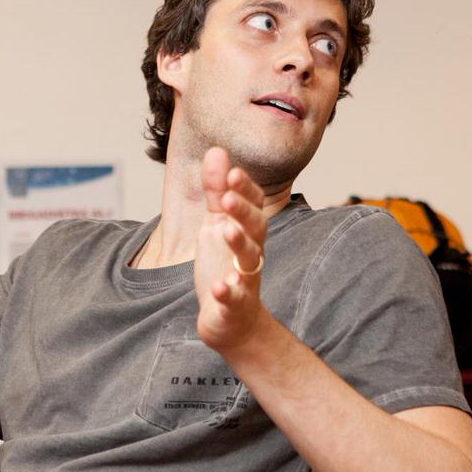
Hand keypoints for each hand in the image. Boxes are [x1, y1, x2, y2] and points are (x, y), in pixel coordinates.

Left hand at [194, 147, 268, 352]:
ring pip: (249, 259)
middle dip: (243, 210)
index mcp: (247, 230)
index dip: (244, 189)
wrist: (232, 321)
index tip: (231, 172)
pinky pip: (235, 297)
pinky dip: (227, 292)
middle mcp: (251, 251)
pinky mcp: (235, 304)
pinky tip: (219, 286)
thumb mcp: (217, 224)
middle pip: (255, 227)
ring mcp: (245, 278)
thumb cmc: (225, 266)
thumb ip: (217, 191)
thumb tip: (217, 151)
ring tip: (226, 230)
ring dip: (240, 243)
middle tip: (226, 196)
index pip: (253, 204)